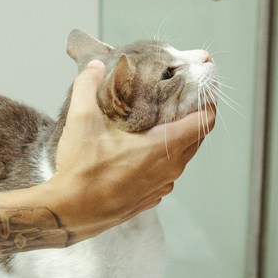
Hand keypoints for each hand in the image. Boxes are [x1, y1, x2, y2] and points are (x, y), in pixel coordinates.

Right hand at [48, 60, 213, 239]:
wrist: (70, 212)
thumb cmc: (80, 171)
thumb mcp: (81, 121)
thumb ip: (87, 86)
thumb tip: (95, 65)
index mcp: (162, 148)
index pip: (203, 122)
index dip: (207, 102)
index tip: (200, 88)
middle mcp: (168, 169)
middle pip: (196, 138)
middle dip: (193, 117)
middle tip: (179, 99)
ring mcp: (161, 187)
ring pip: (182, 158)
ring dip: (178, 140)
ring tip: (161, 122)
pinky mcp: (150, 198)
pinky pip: (167, 174)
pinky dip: (165, 159)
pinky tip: (144, 150)